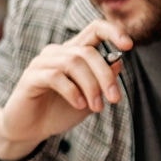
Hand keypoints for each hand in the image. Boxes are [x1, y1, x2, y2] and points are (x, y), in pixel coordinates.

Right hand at [0, 20, 133, 160]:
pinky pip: (55, 76)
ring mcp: (41, 63)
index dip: (113, 31)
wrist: (31, 130)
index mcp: (73, 52)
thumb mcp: (90, 98)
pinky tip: (79, 104)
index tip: (129, 45)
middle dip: (105, 76)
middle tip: (114, 99)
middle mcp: (57, 52)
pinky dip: (72, 91)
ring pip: (73, 62)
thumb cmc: (60, 111)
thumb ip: (102, 81)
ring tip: (97, 107)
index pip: (94, 29)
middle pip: (87, 52)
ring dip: (91, 86)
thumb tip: (118, 62)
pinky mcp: (30, 77)